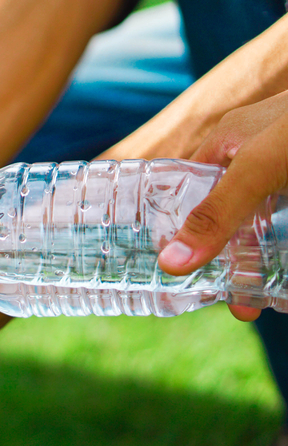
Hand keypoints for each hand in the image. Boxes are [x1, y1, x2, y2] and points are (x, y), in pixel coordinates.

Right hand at [157, 90, 287, 320]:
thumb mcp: (257, 169)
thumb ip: (216, 214)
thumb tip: (169, 264)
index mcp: (228, 142)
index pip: (190, 188)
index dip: (179, 225)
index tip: (177, 269)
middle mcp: (257, 160)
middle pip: (231, 215)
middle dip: (228, 258)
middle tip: (229, 301)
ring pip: (268, 226)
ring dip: (261, 263)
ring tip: (254, 302)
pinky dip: (287, 256)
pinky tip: (285, 283)